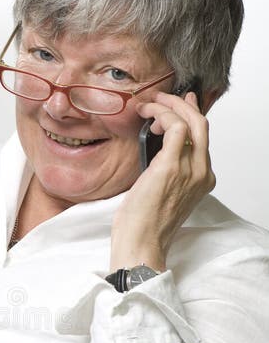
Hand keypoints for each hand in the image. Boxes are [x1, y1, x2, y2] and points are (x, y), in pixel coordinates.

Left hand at [110, 90, 215, 271]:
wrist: (140, 244)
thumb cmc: (144, 225)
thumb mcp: (161, 193)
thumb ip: (167, 171)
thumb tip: (159, 148)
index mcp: (201, 181)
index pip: (202, 139)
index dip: (189, 116)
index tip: (175, 106)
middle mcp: (201, 174)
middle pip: (202, 125)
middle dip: (183, 104)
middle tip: (164, 98)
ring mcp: (189, 170)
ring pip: (190, 121)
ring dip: (169, 106)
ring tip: (150, 106)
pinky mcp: (170, 167)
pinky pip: (175, 127)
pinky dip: (162, 114)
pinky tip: (148, 113)